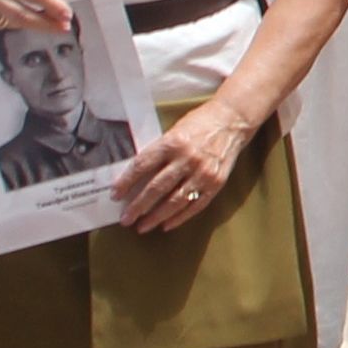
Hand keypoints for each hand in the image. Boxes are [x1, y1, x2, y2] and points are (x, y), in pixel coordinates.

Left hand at [117, 98, 254, 234]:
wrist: (232, 120)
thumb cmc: (199, 123)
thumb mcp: (174, 131)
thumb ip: (159, 152)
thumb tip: (138, 176)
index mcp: (172, 143)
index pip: (142, 166)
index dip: (126, 182)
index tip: (115, 195)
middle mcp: (186, 158)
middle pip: (156, 187)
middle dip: (138, 206)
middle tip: (126, 218)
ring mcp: (202, 173)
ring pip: (174, 201)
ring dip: (156, 217)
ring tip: (142, 226)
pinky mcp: (215, 183)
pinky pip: (195, 206)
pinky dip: (179, 218)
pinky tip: (166, 225)